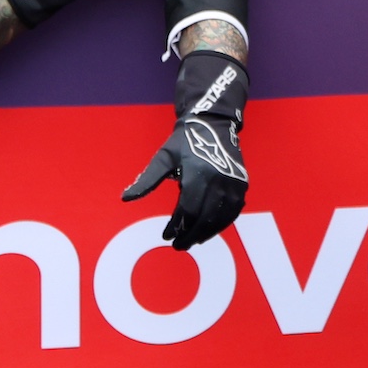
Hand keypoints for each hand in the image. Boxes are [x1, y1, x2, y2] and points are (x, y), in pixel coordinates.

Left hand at [124, 50, 247, 250]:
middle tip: (179, 245)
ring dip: (208, 233)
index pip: (187, 211)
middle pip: (205, 218)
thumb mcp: (163, 158)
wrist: (214, 123)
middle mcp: (218, 181)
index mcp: (198, 175)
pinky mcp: (242, 183)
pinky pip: (234, 210)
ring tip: (194, 240)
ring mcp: (233, 182)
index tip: (165, 236)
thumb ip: (146, 180)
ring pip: (222, 217)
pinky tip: (211, 229)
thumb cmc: (184, 141)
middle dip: (190, 235)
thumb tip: (125, 198)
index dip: (176, 227)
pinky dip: (223, 223)